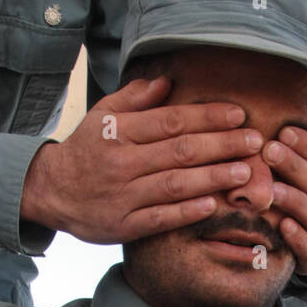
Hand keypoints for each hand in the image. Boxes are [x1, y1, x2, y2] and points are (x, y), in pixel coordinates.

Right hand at [21, 76, 263, 242]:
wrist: (51, 191)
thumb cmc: (86, 150)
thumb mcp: (103, 116)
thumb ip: (135, 98)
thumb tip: (168, 80)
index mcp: (120, 132)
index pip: (172, 121)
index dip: (208, 117)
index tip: (239, 114)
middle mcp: (122, 162)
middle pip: (180, 151)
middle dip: (222, 145)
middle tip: (255, 141)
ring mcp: (123, 196)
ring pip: (174, 185)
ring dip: (212, 178)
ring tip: (245, 172)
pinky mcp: (123, 225)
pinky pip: (159, 218)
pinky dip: (186, 212)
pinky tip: (212, 204)